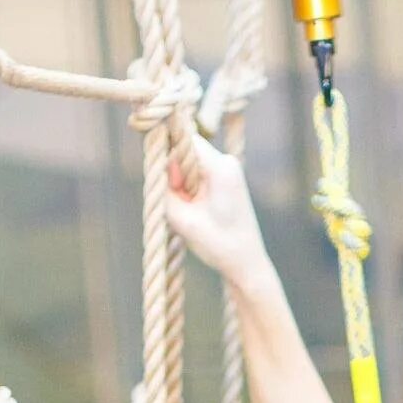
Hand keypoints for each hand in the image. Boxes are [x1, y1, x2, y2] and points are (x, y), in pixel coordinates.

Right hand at [165, 133, 269, 282]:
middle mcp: (228, 162)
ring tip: (192, 210)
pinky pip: (198, 173)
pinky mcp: (227, 180)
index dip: (167, 154)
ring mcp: (229, 170)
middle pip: (186, 150)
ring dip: (182, 184)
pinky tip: (198, 210)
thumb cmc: (218, 245)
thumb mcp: (181, 218)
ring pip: (190, 163)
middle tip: (182, 203)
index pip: (184, 139)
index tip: (166, 180)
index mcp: (221, 167)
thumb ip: (163, 189)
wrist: (246, 264)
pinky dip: (191, 189)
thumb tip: (155, 164)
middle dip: (175, 173)